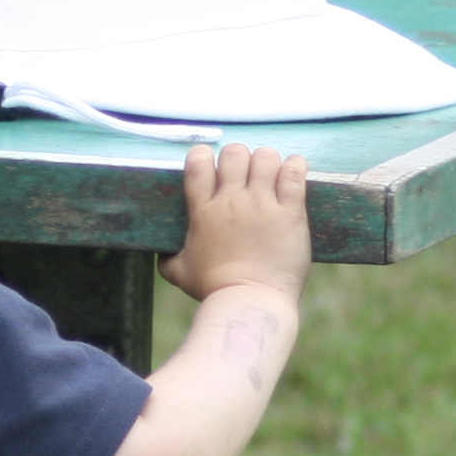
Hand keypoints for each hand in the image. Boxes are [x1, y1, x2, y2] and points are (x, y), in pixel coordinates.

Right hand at [163, 139, 310, 304]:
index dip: (203, 155)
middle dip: (240, 157)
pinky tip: (294, 170)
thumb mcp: (180, 273)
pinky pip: (294, 175)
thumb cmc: (214, 289)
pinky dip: (295, 167)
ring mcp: (262, 205)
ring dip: (268, 161)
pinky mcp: (290, 213)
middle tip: (246, 172)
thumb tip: (160, 254)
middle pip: (234, 154)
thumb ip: (168, 258)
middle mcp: (231, 201)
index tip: (211, 163)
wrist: (250, 300)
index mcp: (203, 210)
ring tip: (271, 173)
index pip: (198, 163)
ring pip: (265, 158)